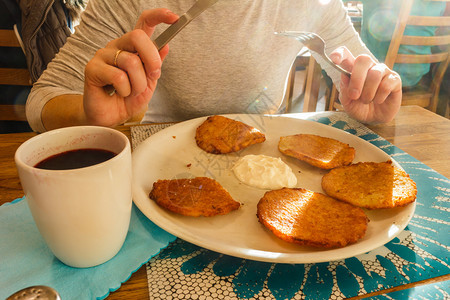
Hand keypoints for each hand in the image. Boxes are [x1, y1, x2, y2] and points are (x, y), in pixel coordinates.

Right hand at [83, 8, 178, 126]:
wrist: (111, 117)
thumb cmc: (128, 98)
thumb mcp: (149, 82)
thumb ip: (155, 65)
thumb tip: (166, 46)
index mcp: (132, 47)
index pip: (144, 23)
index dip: (159, 16)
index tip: (175, 18)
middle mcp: (117, 46)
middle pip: (138, 36)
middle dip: (152, 59)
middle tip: (153, 75)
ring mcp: (103, 55)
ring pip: (131, 62)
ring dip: (138, 84)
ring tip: (131, 92)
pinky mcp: (92, 68)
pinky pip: (118, 76)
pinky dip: (125, 90)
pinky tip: (119, 93)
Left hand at [329, 47, 401, 123]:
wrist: (374, 120)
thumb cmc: (359, 108)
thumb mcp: (347, 103)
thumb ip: (345, 91)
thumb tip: (345, 76)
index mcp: (353, 70)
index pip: (346, 55)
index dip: (340, 53)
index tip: (334, 59)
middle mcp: (368, 67)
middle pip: (363, 59)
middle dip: (357, 78)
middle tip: (354, 95)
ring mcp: (383, 71)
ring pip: (375, 74)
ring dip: (368, 92)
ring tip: (366, 101)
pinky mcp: (395, 79)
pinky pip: (386, 84)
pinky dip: (379, 97)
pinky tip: (378, 101)